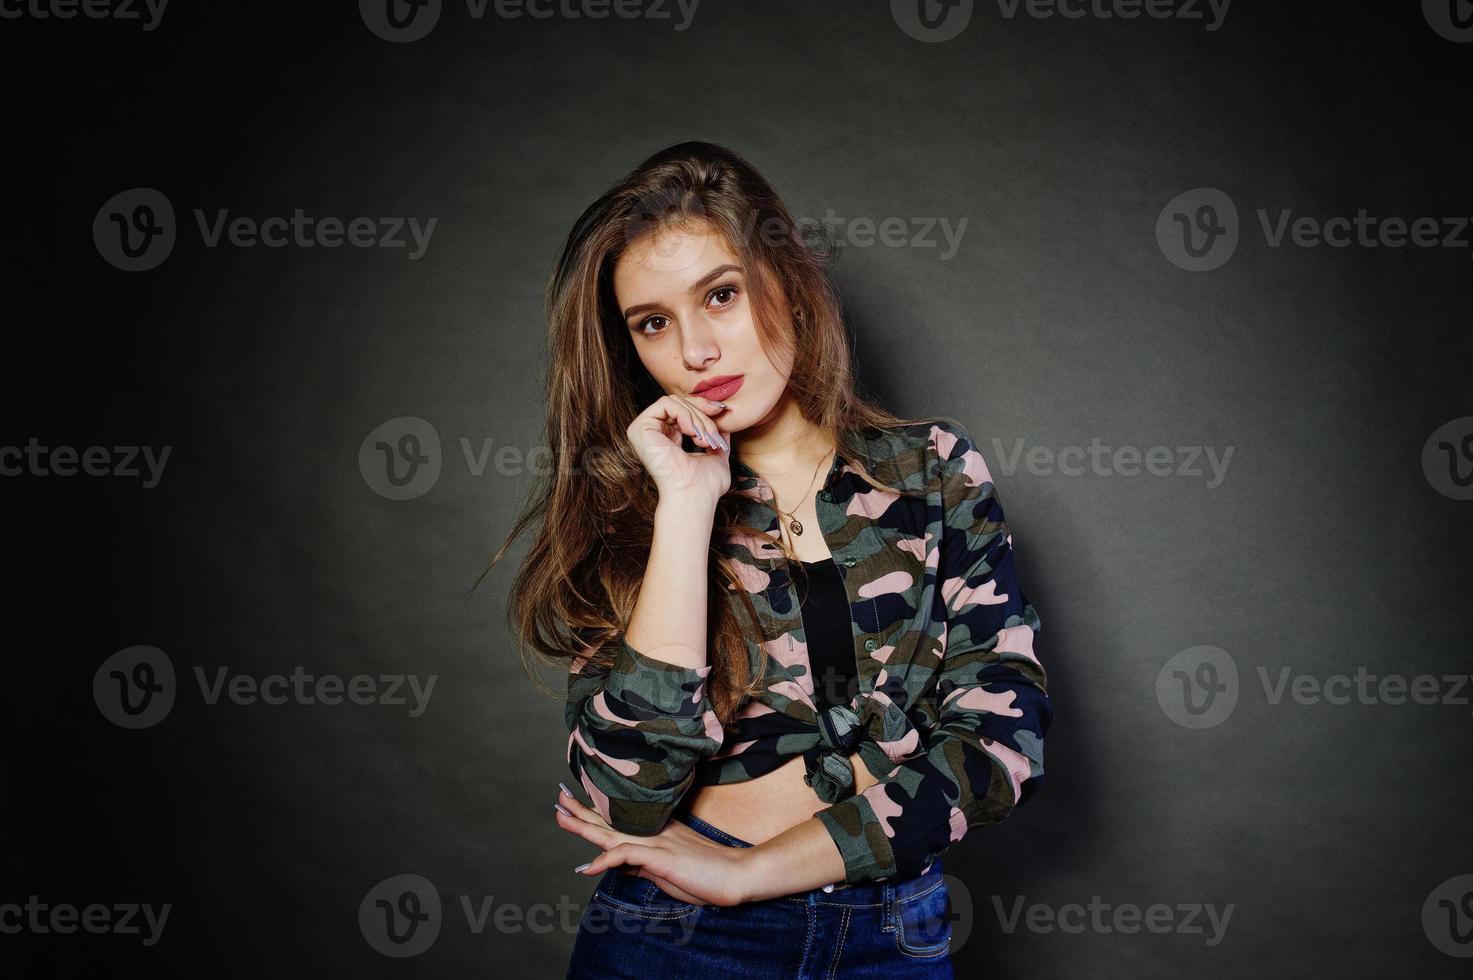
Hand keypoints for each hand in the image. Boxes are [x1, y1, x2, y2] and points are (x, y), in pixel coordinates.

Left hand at [555, 784, 757, 907]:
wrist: (738, 875)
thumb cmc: (708, 876)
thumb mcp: (668, 871)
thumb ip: (643, 866)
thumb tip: (621, 866)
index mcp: (657, 834)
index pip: (620, 821)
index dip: (596, 813)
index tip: (575, 805)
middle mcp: (653, 833)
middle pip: (610, 820)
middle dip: (582, 809)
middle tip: (559, 796)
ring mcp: (657, 842)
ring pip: (613, 832)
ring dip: (585, 826)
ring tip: (562, 816)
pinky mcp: (661, 857)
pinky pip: (627, 855)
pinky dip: (606, 860)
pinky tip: (589, 866)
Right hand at [626, 394, 731, 505]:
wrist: (694, 497)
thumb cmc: (705, 485)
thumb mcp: (717, 455)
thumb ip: (717, 437)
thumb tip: (724, 420)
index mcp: (668, 439)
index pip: (685, 410)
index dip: (704, 408)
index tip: (722, 412)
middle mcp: (653, 434)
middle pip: (681, 403)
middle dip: (703, 415)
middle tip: (712, 436)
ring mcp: (644, 431)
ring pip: (675, 402)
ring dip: (696, 418)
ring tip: (703, 439)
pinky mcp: (639, 428)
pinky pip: (665, 403)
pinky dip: (684, 414)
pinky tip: (691, 433)